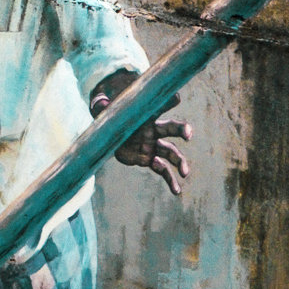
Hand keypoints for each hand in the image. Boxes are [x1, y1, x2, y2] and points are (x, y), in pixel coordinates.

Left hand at [91, 75, 191, 196]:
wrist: (110, 135)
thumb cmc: (110, 118)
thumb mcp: (105, 112)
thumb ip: (102, 107)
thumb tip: (99, 103)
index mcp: (145, 116)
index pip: (159, 106)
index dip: (168, 101)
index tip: (176, 98)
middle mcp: (153, 130)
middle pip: (171, 129)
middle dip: (182, 130)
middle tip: (188, 134)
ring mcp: (153, 145)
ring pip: (170, 153)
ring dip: (179, 162)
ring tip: (185, 172)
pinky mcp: (148, 159)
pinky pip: (162, 170)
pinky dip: (170, 180)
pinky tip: (176, 190)